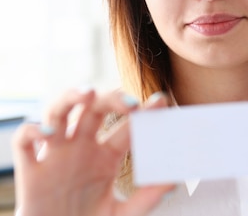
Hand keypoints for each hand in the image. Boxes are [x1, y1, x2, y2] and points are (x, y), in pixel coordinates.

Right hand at [12, 89, 174, 215]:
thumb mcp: (124, 213)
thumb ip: (147, 197)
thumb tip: (174, 181)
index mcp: (108, 156)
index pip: (127, 125)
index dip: (143, 111)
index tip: (161, 102)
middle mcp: (82, 148)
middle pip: (95, 108)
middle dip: (111, 98)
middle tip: (130, 104)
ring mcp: (56, 155)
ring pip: (59, 111)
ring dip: (71, 97)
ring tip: (88, 94)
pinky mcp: (31, 169)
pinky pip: (24, 141)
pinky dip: (32, 130)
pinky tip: (48, 134)